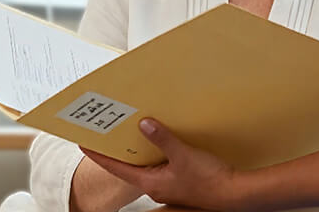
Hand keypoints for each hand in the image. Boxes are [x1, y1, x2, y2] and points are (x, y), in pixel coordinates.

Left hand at [81, 118, 241, 210]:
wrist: (232, 192)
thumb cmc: (209, 181)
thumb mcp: (182, 154)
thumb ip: (162, 138)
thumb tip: (144, 125)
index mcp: (151, 182)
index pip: (117, 168)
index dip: (100, 156)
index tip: (86, 144)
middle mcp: (156, 186)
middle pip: (130, 167)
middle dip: (120, 150)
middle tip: (108, 133)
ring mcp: (168, 184)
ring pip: (147, 165)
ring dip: (140, 150)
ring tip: (133, 131)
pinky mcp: (180, 180)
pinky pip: (161, 164)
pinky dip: (156, 152)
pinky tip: (161, 140)